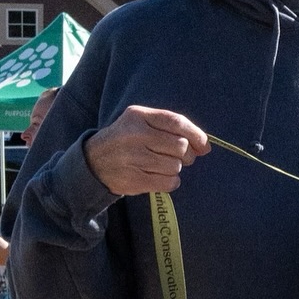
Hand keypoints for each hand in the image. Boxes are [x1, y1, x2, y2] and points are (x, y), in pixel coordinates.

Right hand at [84, 106, 210, 196]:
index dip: (196, 134)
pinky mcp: (134, 180)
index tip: (204, 145)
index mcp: (138, 116)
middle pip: (180, 146)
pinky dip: (170, 181)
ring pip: (175, 166)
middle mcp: (135, 135)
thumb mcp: (141, 123)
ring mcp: (133, 158)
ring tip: (162, 165)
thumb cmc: (126, 140)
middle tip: (179, 157)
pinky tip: (159, 176)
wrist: (94, 162)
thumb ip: (171, 128)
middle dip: (187, 154)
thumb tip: (205, 146)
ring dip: (175, 168)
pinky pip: (168, 182)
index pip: (177, 122)